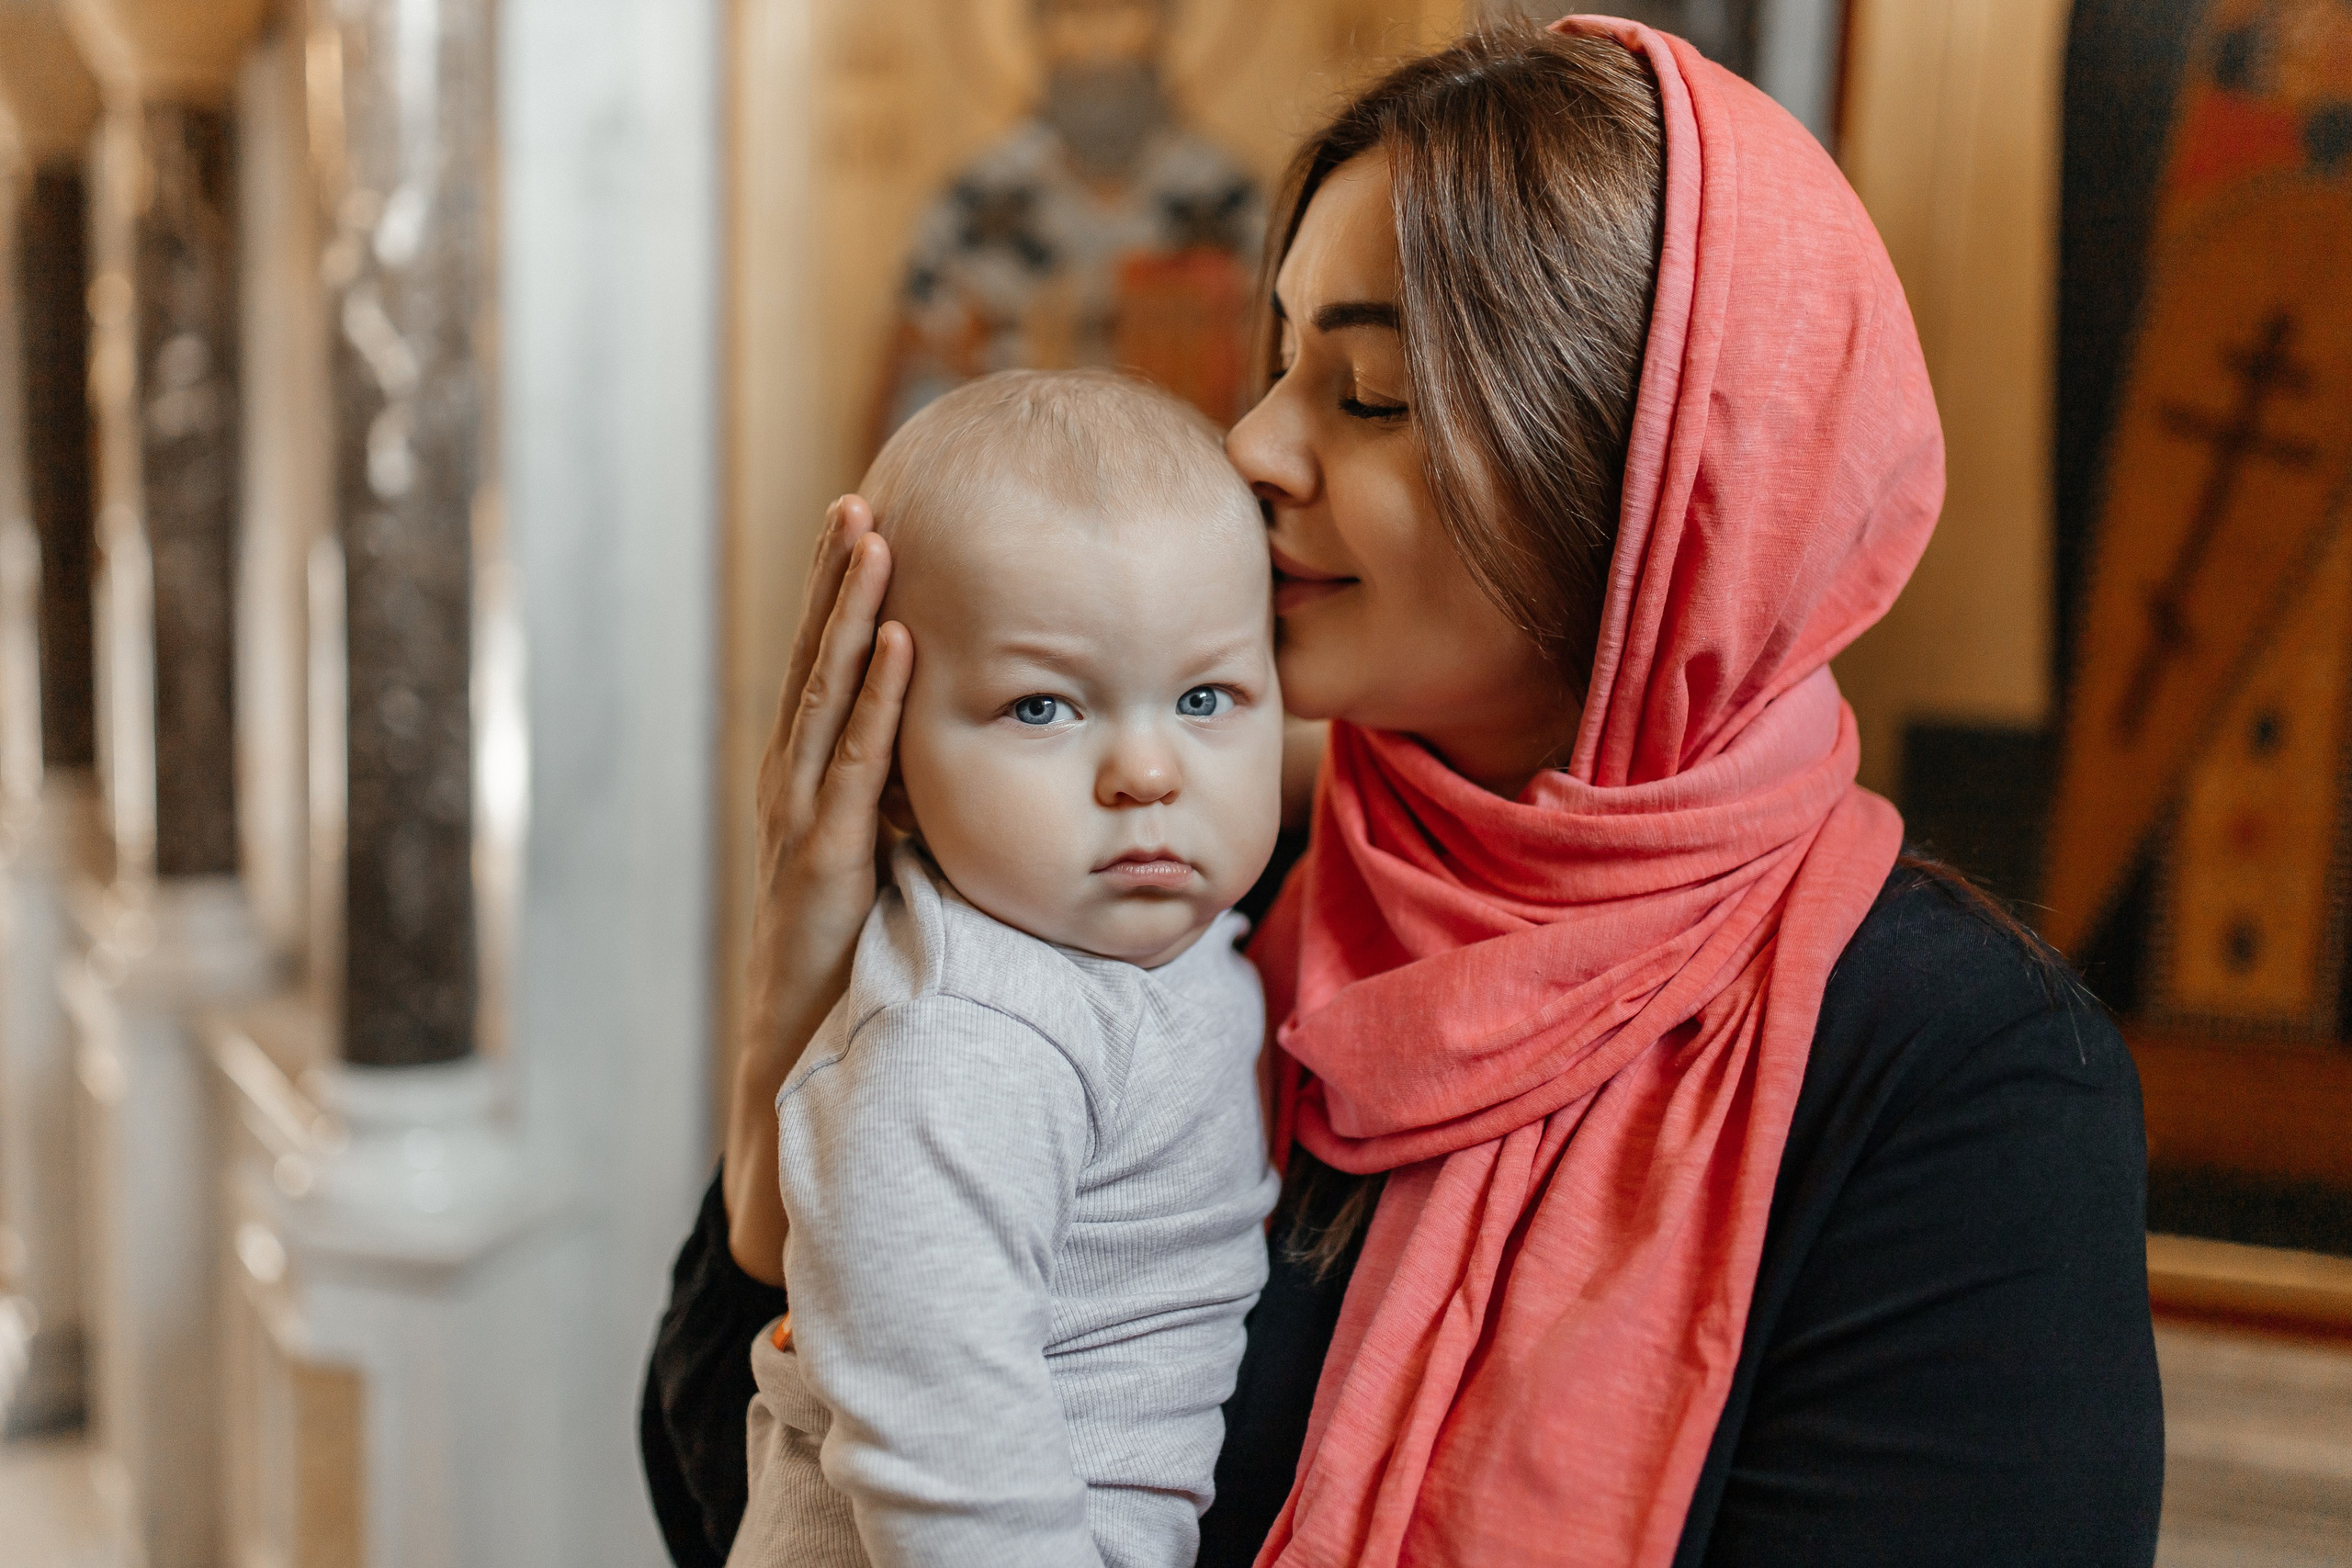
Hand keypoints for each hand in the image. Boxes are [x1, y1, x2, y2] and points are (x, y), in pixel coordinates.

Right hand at [725, 495, 912, 1283]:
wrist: (810, 1097)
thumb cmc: (860, 998)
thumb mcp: (898, 896)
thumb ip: (921, 837)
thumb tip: (979, 783)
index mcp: (821, 805)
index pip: (831, 687)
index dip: (849, 609)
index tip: (873, 525)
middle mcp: (800, 806)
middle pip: (816, 674)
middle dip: (838, 585)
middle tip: (862, 495)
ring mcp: (802, 838)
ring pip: (822, 706)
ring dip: (847, 619)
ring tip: (870, 535)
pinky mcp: (821, 878)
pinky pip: (848, 777)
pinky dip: (868, 708)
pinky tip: (895, 646)